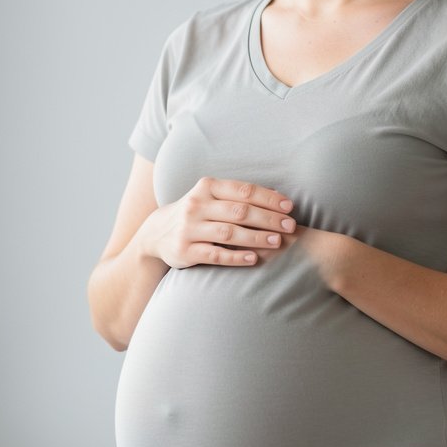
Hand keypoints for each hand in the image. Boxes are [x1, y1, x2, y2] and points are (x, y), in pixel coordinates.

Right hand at [140, 177, 296, 269]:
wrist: (157, 232)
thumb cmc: (197, 212)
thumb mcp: (212, 197)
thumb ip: (240, 197)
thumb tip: (280, 198)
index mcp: (207, 187)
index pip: (244, 191)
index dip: (269, 198)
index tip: (289, 207)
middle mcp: (196, 205)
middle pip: (239, 212)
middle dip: (268, 218)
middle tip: (289, 226)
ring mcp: (189, 228)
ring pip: (228, 233)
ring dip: (256, 237)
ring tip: (277, 241)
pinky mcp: (184, 251)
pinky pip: (214, 254)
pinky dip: (235, 257)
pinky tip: (253, 258)